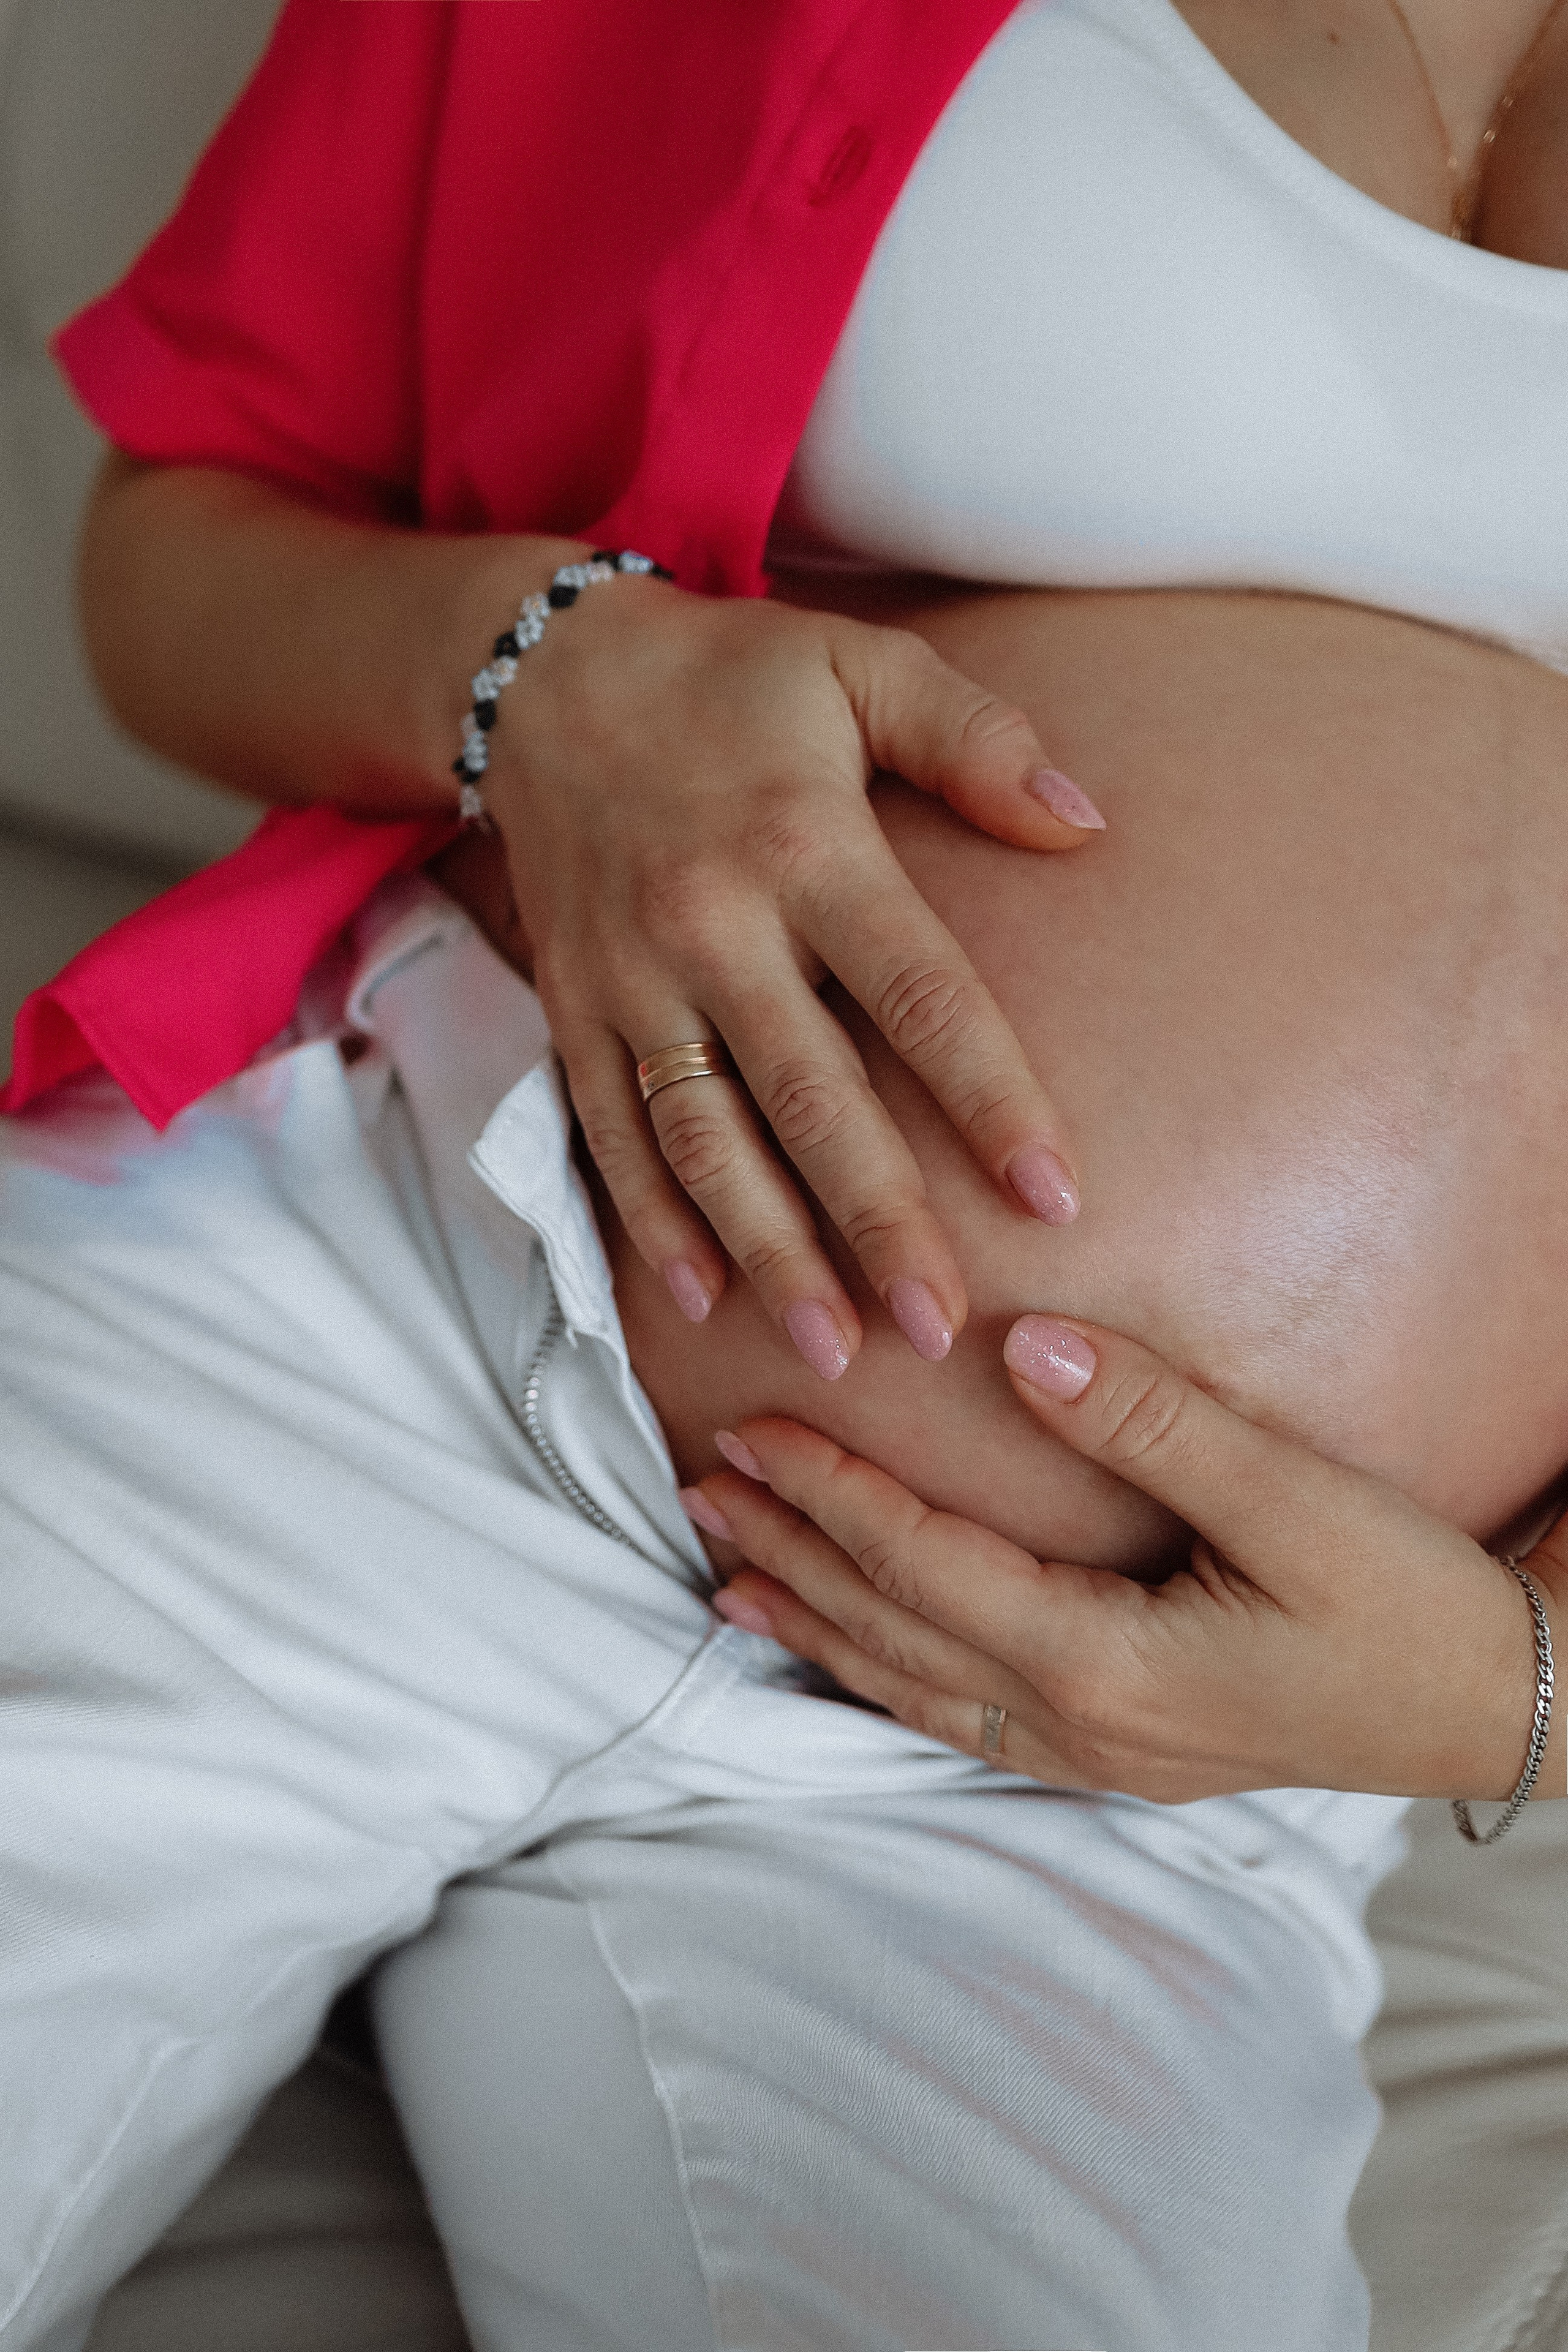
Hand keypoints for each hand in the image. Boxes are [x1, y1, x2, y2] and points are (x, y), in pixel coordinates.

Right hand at [484, 565, 1100, 1377]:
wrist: (543, 674)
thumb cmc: (731, 677)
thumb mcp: (863, 664)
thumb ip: (977, 738)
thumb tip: (1086, 823)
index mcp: (806, 849)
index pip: (918, 995)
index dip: (990, 1100)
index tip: (1055, 1200)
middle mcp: (714, 928)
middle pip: (809, 1098)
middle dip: (877, 1223)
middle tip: (940, 1330)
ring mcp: (631, 978)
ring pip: (704, 1140)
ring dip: (767, 1251)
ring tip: (833, 1352)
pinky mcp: (573, 1006)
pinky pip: (609, 1129)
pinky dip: (649, 1218)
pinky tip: (700, 1298)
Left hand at [688, 1316, 1566, 1801]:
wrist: (1494, 1707)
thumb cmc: (1405, 1606)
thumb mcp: (1293, 1501)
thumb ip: (1152, 1421)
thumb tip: (1022, 1345)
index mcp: (1105, 1666)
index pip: (923, 1567)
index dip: (829, 1498)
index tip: (748, 1432)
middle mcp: (1077, 1726)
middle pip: (892, 1633)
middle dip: (789, 1557)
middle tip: (697, 1488)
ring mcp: (1094, 1754)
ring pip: (912, 1689)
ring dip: (816, 1626)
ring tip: (726, 1580)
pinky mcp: (1120, 1750)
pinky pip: (959, 1716)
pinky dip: (883, 1676)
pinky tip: (852, 1657)